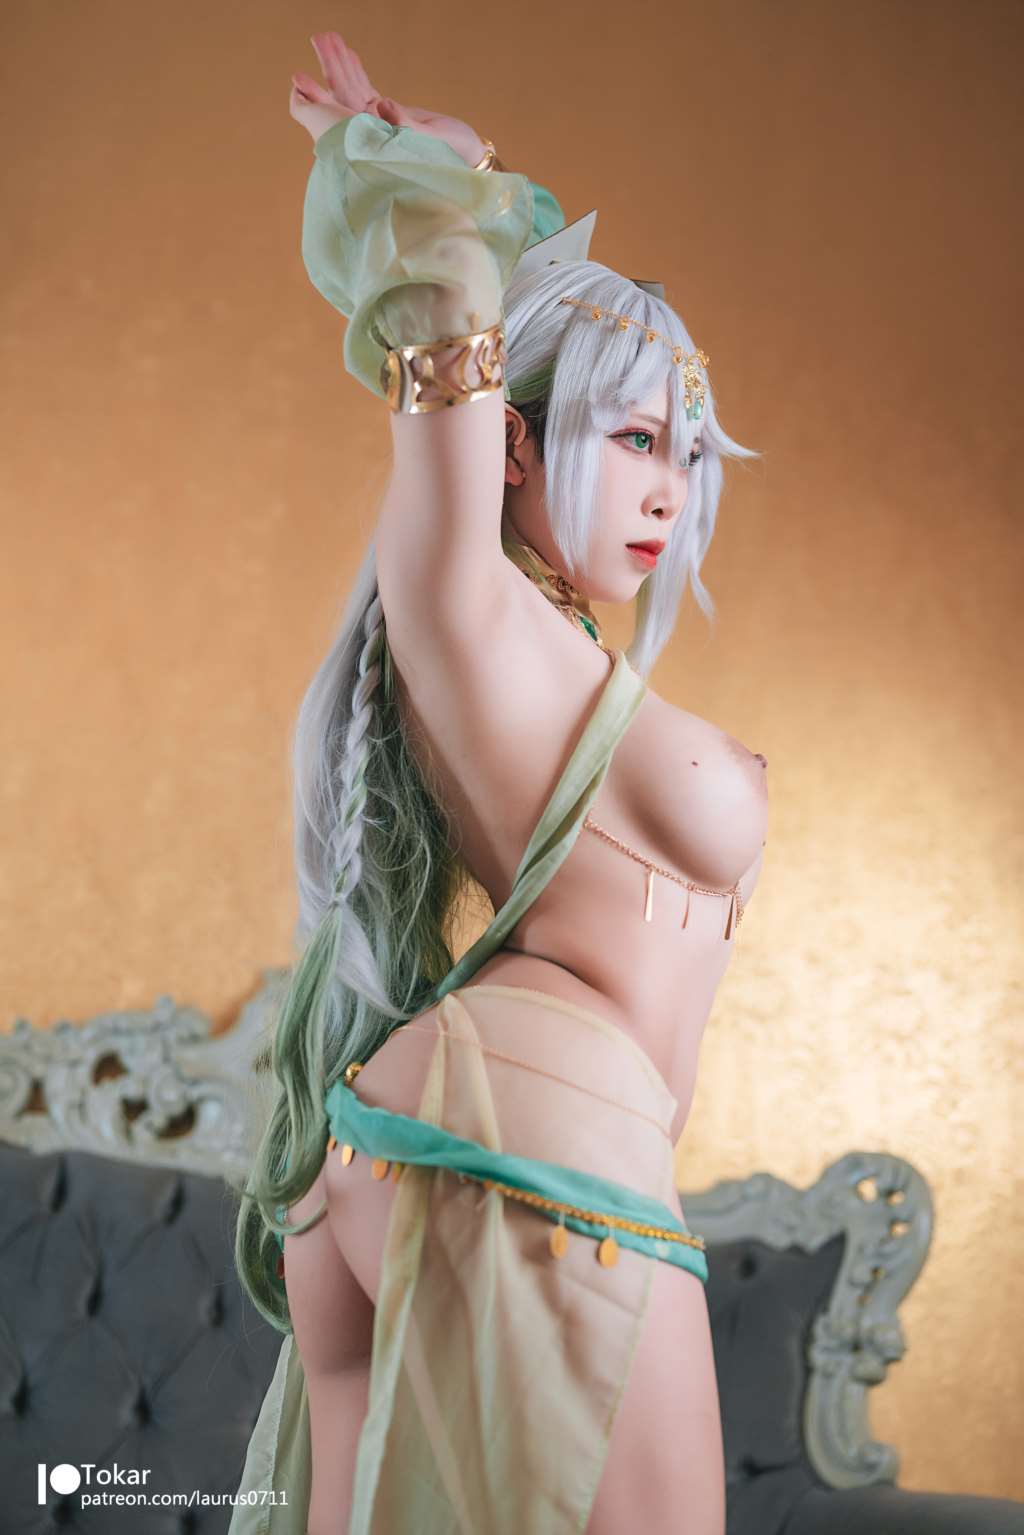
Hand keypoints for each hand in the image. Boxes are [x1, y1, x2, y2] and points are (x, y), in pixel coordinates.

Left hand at [289, 30, 487, 166]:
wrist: (465, 161)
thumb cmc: (447, 158)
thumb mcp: (426, 141)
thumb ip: (403, 123)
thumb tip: (381, 104)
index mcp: (369, 143)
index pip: (336, 116)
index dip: (316, 96)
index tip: (298, 79)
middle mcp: (368, 134)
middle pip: (341, 95)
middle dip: (330, 65)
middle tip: (320, 36)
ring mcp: (377, 125)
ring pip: (352, 89)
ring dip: (342, 63)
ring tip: (330, 37)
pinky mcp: (390, 118)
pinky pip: (367, 92)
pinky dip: (358, 73)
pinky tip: (351, 56)